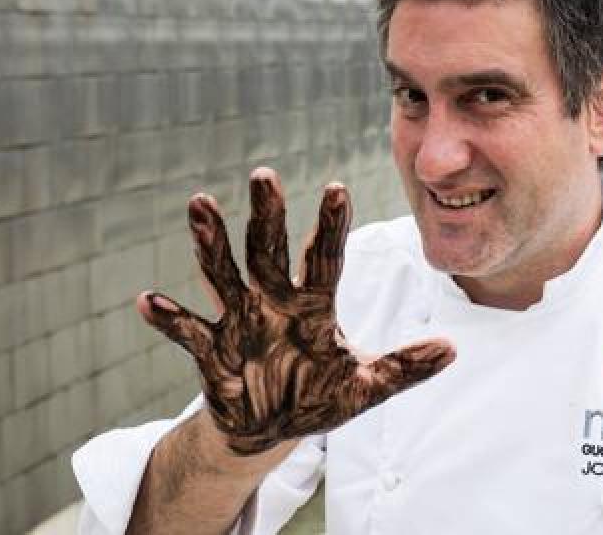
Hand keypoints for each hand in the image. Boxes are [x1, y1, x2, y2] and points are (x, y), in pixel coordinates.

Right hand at [139, 168, 455, 454]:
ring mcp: (239, 321)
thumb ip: (404, 368)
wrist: (271, 428)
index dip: (330, 225)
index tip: (337, 188)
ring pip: (224, 274)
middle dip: (267, 215)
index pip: (325, 257)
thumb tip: (453, 350)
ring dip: (211, 243)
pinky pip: (188, 331)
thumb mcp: (366, 387)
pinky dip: (169, 318)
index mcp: (314, 304)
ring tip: (200, 204)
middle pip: (270, 251)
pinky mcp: (211, 352)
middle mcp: (274, 301)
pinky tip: (149, 300)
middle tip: (264, 174)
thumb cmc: (318, 396)